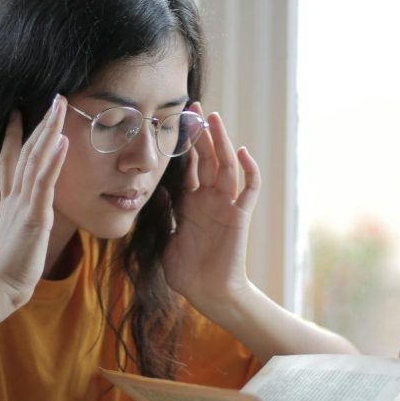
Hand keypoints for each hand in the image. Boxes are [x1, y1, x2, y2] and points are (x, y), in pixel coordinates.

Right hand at [0, 95, 68, 309]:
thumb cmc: (9, 268)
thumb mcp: (15, 236)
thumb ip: (20, 220)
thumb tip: (27, 216)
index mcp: (10, 201)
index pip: (10, 160)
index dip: (14, 135)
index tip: (17, 113)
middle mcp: (15, 196)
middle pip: (26, 151)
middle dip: (41, 123)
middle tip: (53, 98)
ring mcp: (23, 204)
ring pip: (36, 159)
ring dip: (49, 131)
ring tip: (60, 107)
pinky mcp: (34, 216)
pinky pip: (44, 183)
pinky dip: (53, 160)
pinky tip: (62, 141)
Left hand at [162, 103, 260, 318]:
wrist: (207, 293)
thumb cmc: (185, 271)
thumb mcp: (164, 237)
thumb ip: (161, 214)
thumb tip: (150, 190)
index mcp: (191, 202)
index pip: (189, 165)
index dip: (184, 143)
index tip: (175, 120)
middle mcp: (209, 199)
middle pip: (208, 158)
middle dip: (202, 132)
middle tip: (195, 107)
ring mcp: (226, 206)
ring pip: (226, 166)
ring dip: (222, 142)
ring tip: (215, 119)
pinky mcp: (239, 217)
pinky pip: (249, 190)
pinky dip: (249, 171)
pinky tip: (242, 153)